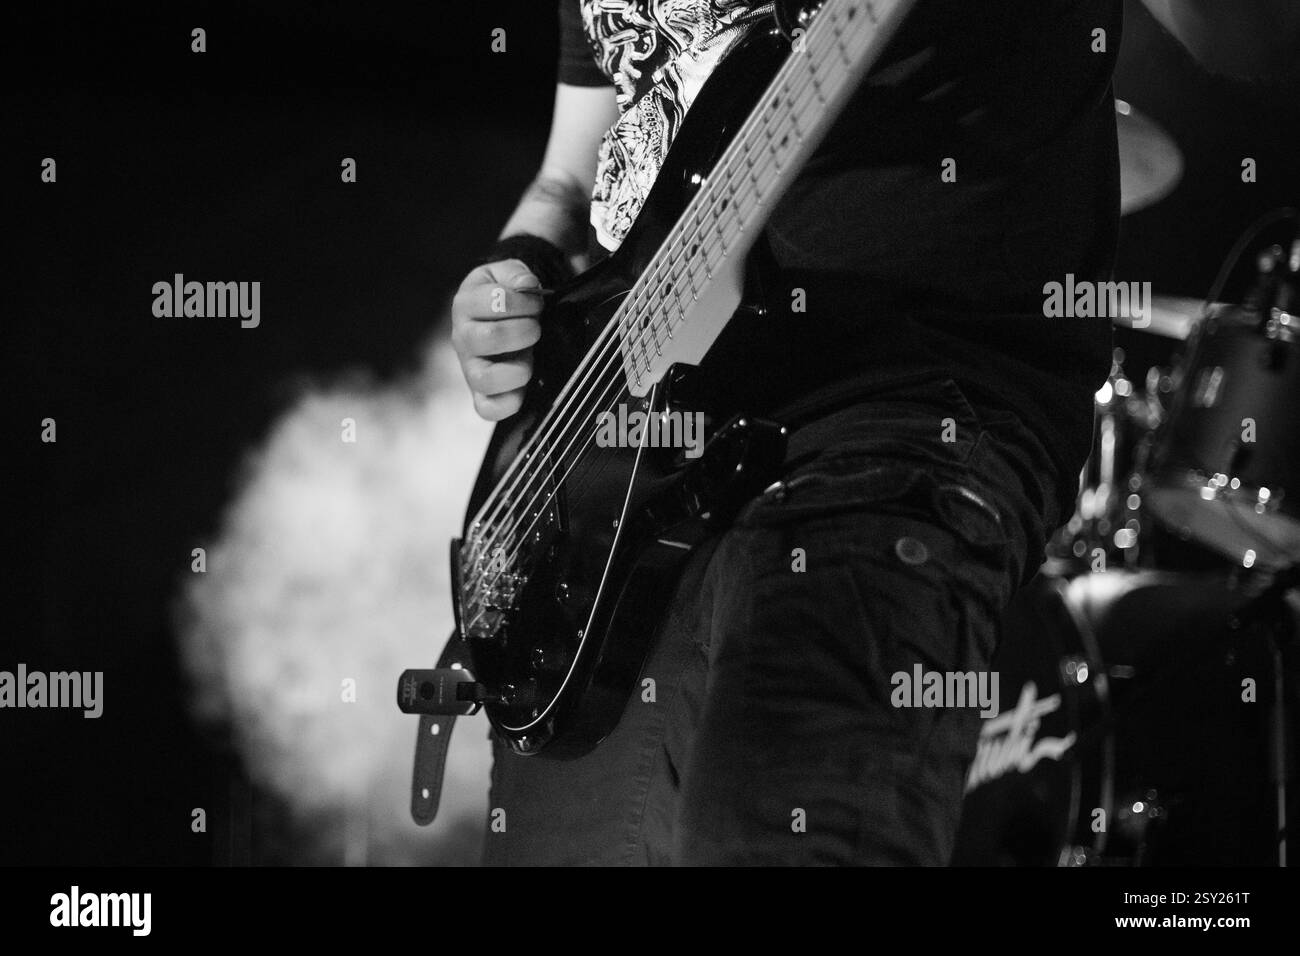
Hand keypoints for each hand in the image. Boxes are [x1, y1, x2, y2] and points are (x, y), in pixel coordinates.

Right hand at [451, 259, 543, 420]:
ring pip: (484, 378)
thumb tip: (526, 284)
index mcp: (466, 305)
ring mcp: (470, 368)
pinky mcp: (481, 394)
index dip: (523, 301)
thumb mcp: (507, 274)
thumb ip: (516, 273)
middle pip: (488, 339)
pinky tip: (524, 386)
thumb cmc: (504, 296)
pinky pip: (487, 409)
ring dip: (518, 367)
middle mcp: (462, 338)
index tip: (536, 303)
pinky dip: (509, 402)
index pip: (493, 301)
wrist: (499, 317)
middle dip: (523, 331)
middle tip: (536, 327)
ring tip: (530, 354)